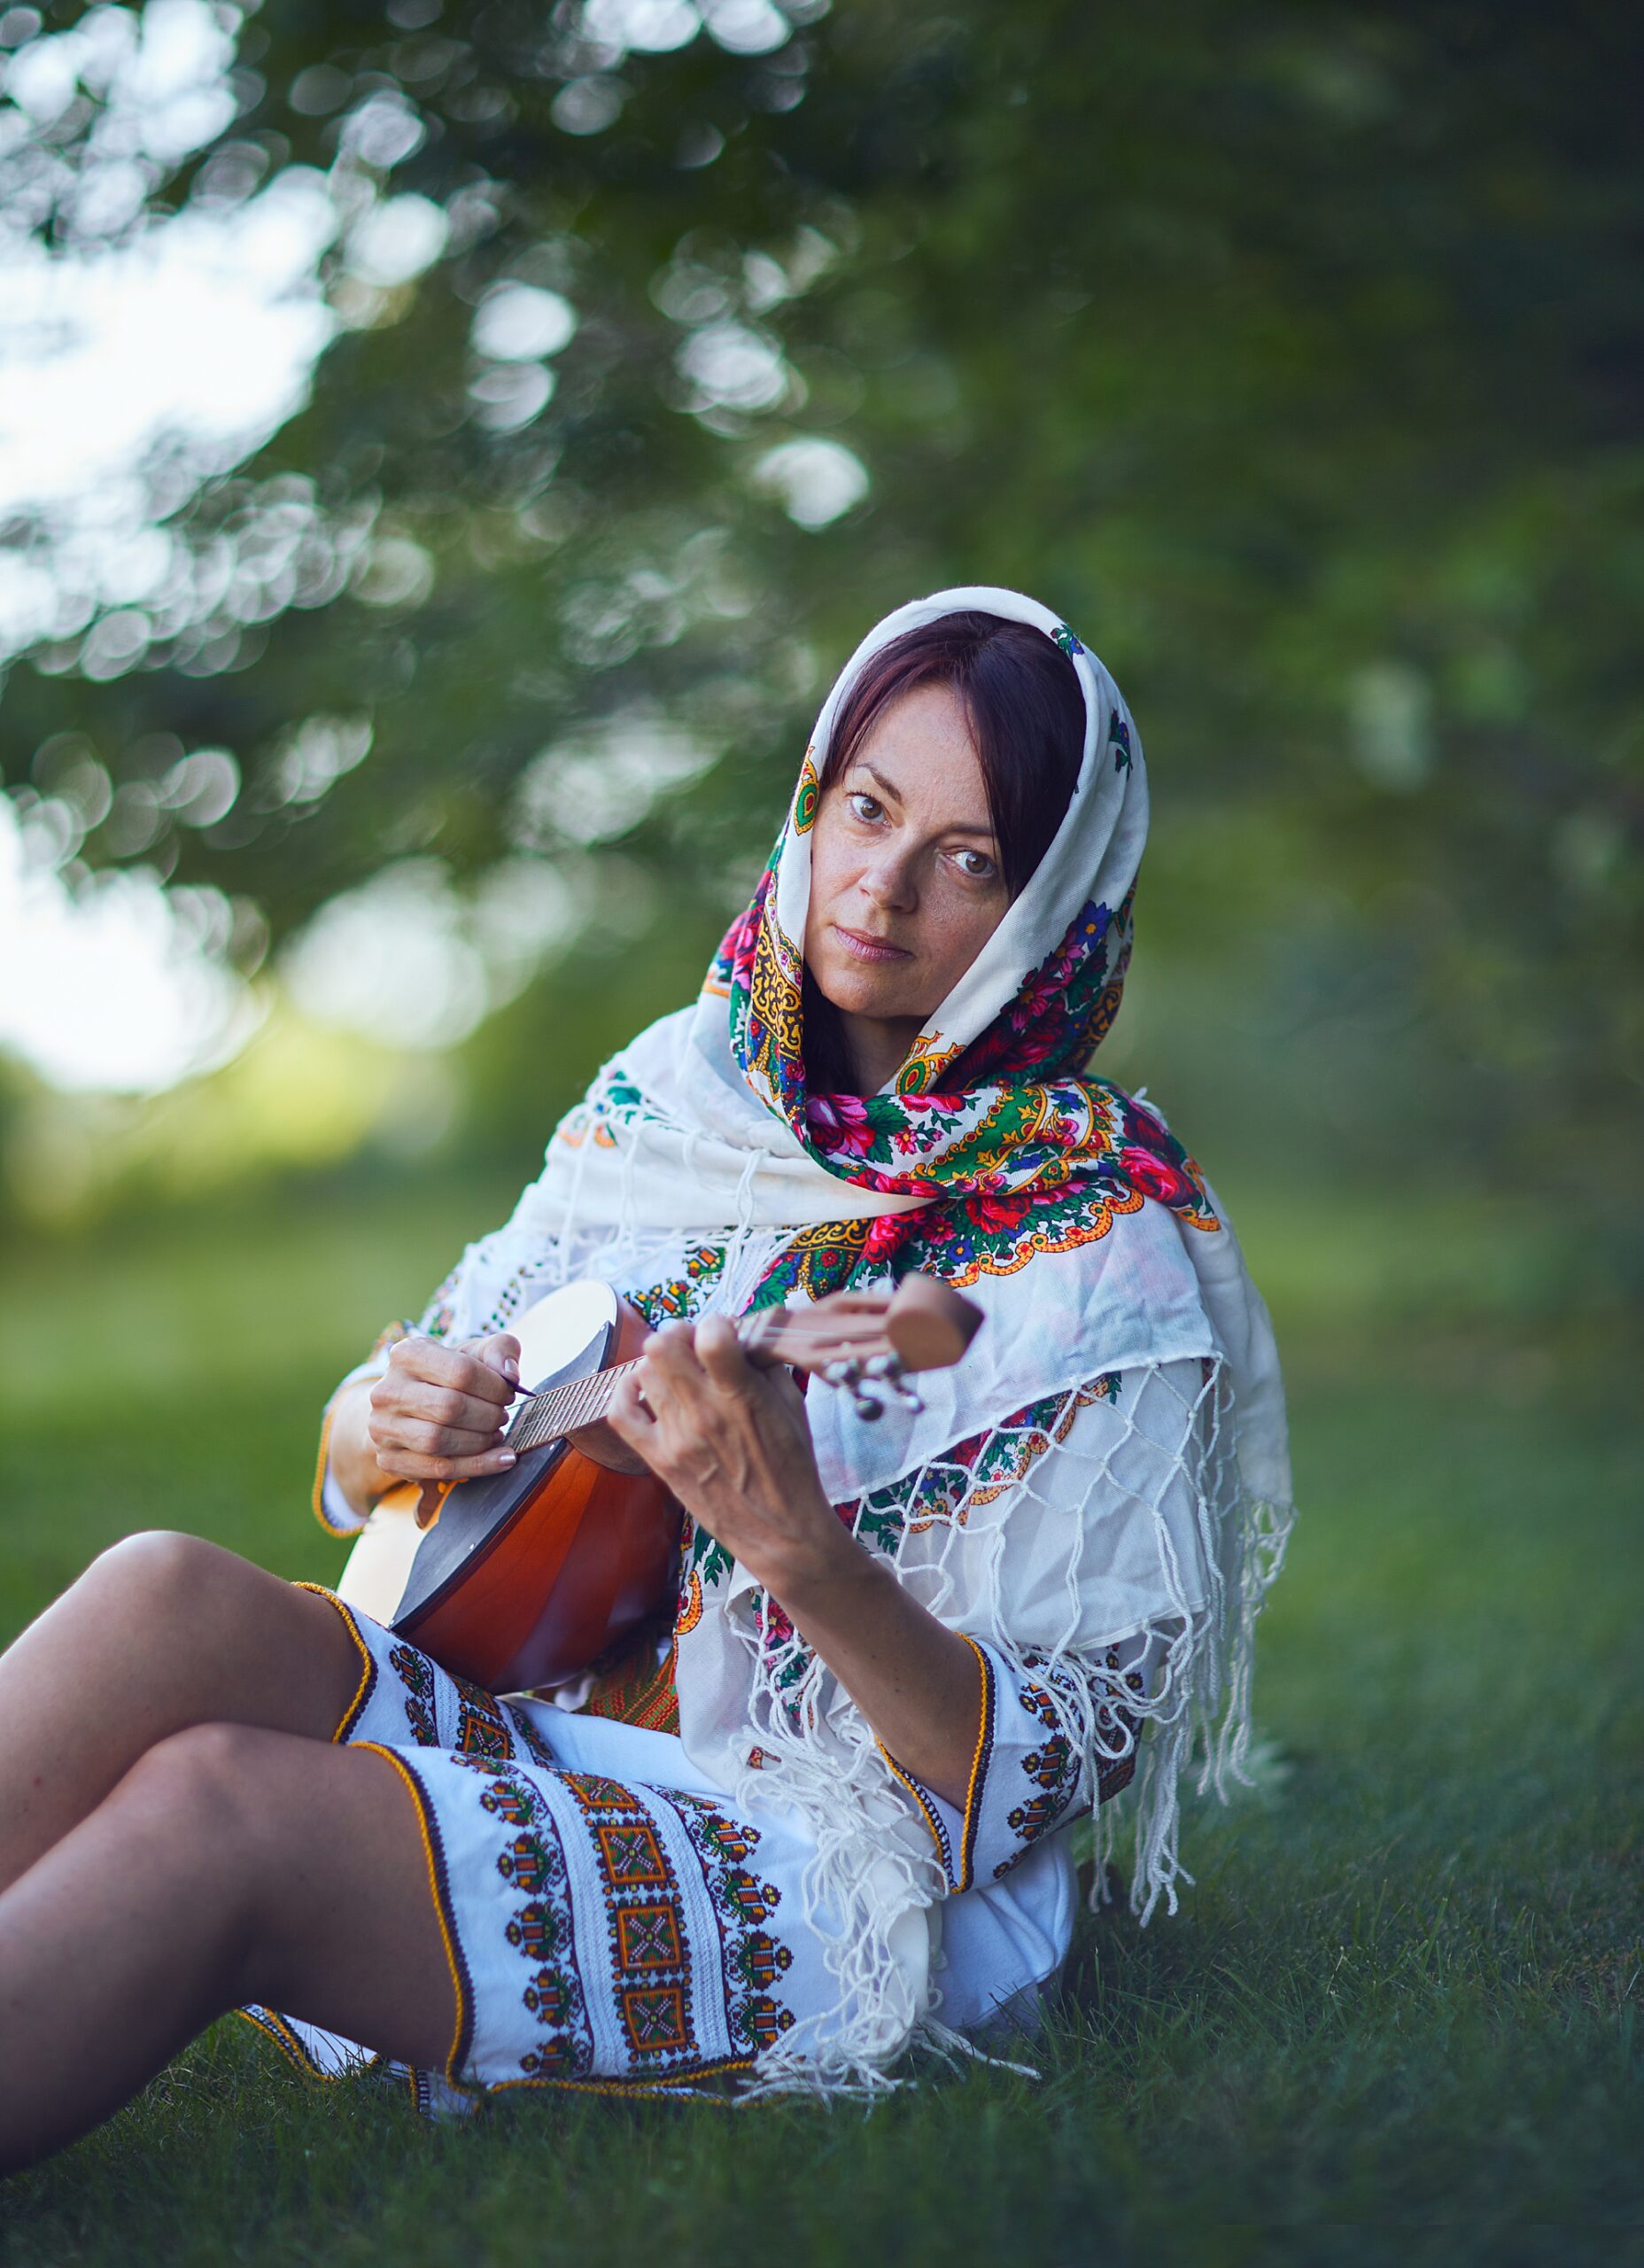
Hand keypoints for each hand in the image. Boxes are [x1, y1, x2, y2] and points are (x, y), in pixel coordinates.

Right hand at [366, 1333, 521, 1492]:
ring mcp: (382, 1428)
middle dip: (488, 1415)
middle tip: (501, 1416)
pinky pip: (437, 1469)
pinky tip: (500, 1459)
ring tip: (495, 1434)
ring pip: (439, 1441)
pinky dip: (476, 1467)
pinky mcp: (388, 1460)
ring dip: (480, 1442)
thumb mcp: (474, 1352)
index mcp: (407, 1354)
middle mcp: (387, 1391)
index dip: (494, 1387)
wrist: (408, 1407)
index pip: (461, 1372)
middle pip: (450, 1408)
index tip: (507, 1393)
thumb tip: (511, 1376)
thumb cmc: (448, 1376)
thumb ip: (499, 1350)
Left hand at [605, 1318, 845, 1596]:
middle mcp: (703, 1414)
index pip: (711, 1334)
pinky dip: (626, 1392)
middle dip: (681, 1333)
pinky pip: (621, 1414)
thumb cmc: (793, 1468)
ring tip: (679, 1371)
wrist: (781, 1531)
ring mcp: (675, 1438)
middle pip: (663, 1345)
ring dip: (662, 1361)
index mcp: (742, 1397)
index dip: (718, 1322)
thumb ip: (767, 1362)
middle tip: (695, 1345)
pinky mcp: (658, 1461)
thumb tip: (748, 1329)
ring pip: (644, 1371)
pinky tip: (643, 1388)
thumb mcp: (794, 1405)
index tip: (725, 1333)